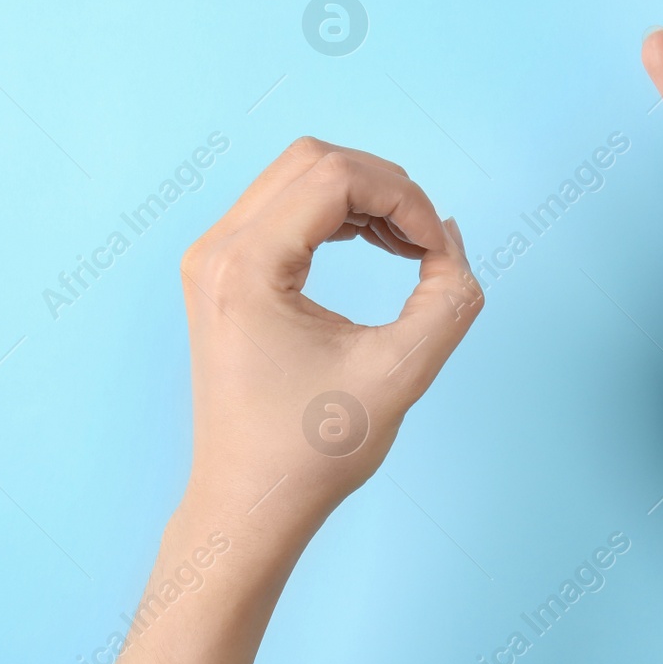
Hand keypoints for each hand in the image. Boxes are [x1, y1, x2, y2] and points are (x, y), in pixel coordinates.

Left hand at [72, 138, 482, 663]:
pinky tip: (377, 246)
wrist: (250, 504)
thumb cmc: (313, 452)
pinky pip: (286, 205)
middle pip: (314, 160)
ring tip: (408, 247)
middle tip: (426, 243)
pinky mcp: (224, 272)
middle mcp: (216, 250)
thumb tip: (447, 237)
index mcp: (245, 268)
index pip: (335, 178)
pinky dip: (339, 212)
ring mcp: (213, 258)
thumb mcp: (401, 373)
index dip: (403, 198)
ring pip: (299, 175)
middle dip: (386, 187)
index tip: (436, 252)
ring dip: (364, 196)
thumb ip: (449, 298)